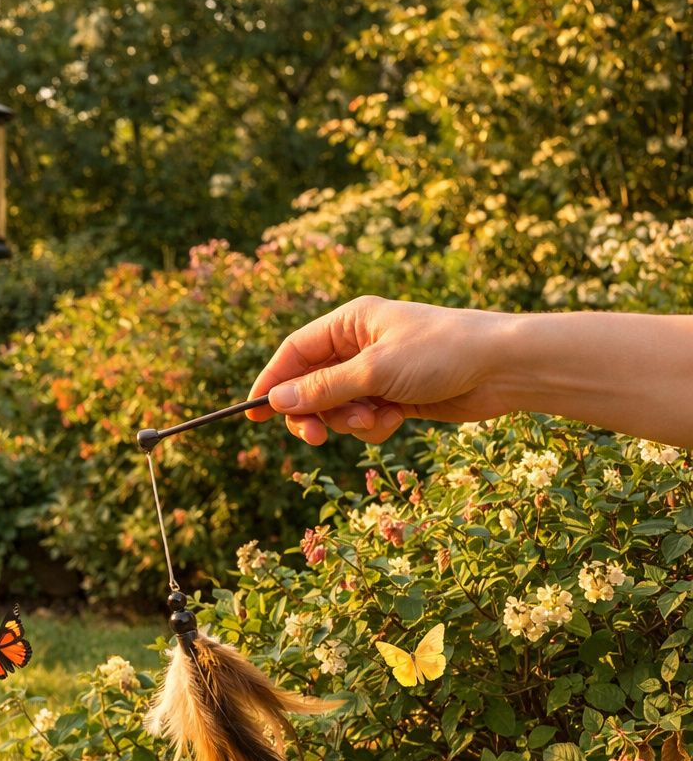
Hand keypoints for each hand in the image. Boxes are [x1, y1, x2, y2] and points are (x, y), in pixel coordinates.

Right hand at [245, 295, 516, 444]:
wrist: (505, 368)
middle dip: (313, 412)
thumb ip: (324, 388)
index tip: (254, 411)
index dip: (272, 380)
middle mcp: (359, 344)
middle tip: (315, 437)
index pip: (295, 351)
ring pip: (337, 407)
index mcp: (350, 322)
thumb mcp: (375, 371)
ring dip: (350, 420)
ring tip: (378, 418)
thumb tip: (277, 400)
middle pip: (311, 384)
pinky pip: (365, 418)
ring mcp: (377, 372)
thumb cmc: (442, 352)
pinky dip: (375, 425)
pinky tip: (397, 420)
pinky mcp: (396, 397)